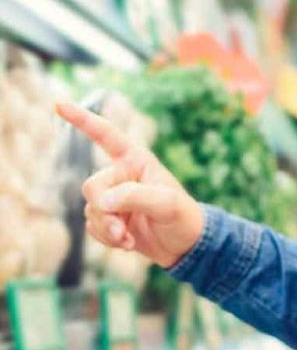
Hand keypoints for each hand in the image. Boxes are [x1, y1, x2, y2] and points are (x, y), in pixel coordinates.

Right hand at [56, 102, 204, 267]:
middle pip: (92, 187)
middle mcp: (120, 175)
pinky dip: (107, 239)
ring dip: (109, 229)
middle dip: (105, 211)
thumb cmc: (182, 217)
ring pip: (91, 210)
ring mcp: (112, 197)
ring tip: (131, 238)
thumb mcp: (167, 204)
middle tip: (124, 229)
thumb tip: (101, 201)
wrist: (184, 245)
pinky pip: (92, 227)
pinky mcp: (108, 218)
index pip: (106, 135)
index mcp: (136, 160)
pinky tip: (128, 242)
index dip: (82, 119)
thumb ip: (135, 197)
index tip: (59, 105)